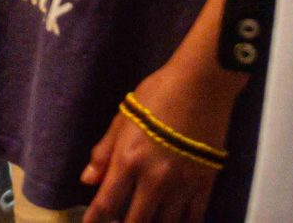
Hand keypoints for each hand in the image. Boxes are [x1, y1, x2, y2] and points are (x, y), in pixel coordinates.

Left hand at [80, 59, 244, 222]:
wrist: (202, 84)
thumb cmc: (158, 93)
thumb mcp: (124, 116)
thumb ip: (105, 151)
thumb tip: (87, 180)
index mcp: (129, 160)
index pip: (107, 202)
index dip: (95, 220)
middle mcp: (154, 179)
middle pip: (136, 221)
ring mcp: (182, 185)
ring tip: (146, 220)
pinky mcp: (205, 184)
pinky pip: (193, 218)